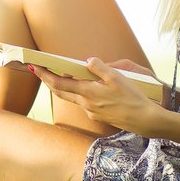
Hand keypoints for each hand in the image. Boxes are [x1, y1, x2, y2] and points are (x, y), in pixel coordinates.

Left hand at [32, 57, 161, 133]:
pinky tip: (85, 87)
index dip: (44, 75)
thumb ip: (99, 67)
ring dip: (64, 87)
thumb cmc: (133, 98)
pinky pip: (84, 102)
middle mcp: (86, 104)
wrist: (145, 120)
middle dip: (48, 80)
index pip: (58, 83)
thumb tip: (87, 60)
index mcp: (87, 93)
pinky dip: (79, 93)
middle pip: (60, 92)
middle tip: (39, 70)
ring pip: (72, 97)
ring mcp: (91, 111)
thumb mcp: (117, 77)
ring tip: (60, 74)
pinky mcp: (99, 115)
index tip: (34, 67)